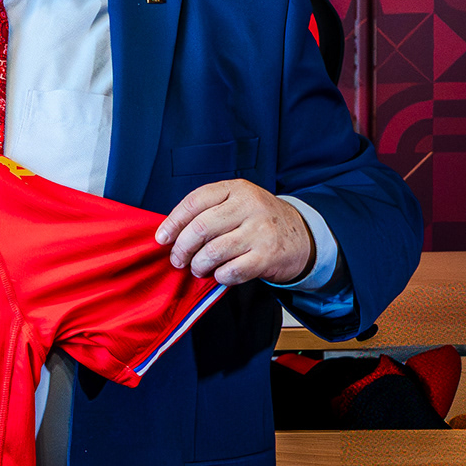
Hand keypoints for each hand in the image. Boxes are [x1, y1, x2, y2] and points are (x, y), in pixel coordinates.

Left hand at [156, 181, 315, 285]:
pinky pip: (231, 271)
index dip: (172, 222)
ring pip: (212, 252)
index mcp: (237, 189)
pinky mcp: (269, 256)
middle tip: (178, 260)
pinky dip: (219, 276)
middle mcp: (250, 206)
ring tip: (198, 268)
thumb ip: (208, 211)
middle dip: (181, 248)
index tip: (162, 239)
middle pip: (199, 229)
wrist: (303, 236)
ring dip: (198, 265)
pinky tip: (220, 274)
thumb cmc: (259, 221)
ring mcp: (261, 231)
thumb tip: (169, 234)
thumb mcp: (237, 203)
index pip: (194, 202)